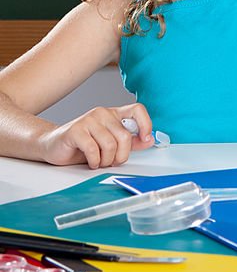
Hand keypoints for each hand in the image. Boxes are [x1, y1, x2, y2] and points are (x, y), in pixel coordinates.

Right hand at [38, 104, 154, 168]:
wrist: (52, 145)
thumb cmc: (82, 145)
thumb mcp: (110, 143)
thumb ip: (130, 141)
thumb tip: (150, 140)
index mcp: (114, 114)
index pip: (137, 109)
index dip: (146, 124)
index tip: (145, 138)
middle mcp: (103, 113)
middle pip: (125, 136)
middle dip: (121, 155)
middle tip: (112, 162)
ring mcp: (89, 120)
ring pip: (110, 144)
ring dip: (106, 160)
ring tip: (99, 162)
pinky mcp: (75, 130)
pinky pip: (93, 149)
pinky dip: (94, 161)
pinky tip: (91, 161)